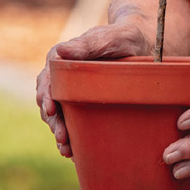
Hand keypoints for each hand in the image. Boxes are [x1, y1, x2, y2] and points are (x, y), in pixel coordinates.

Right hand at [35, 22, 151, 157]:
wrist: (144, 45)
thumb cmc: (125, 37)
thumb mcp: (110, 37)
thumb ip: (87, 44)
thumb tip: (60, 51)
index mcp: (62, 60)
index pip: (47, 80)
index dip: (46, 96)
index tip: (51, 110)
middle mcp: (63, 77)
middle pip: (49, 101)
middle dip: (53, 121)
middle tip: (62, 136)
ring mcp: (72, 92)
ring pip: (58, 115)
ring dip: (59, 132)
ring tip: (66, 148)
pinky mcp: (83, 104)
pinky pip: (72, 122)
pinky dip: (71, 137)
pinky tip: (73, 151)